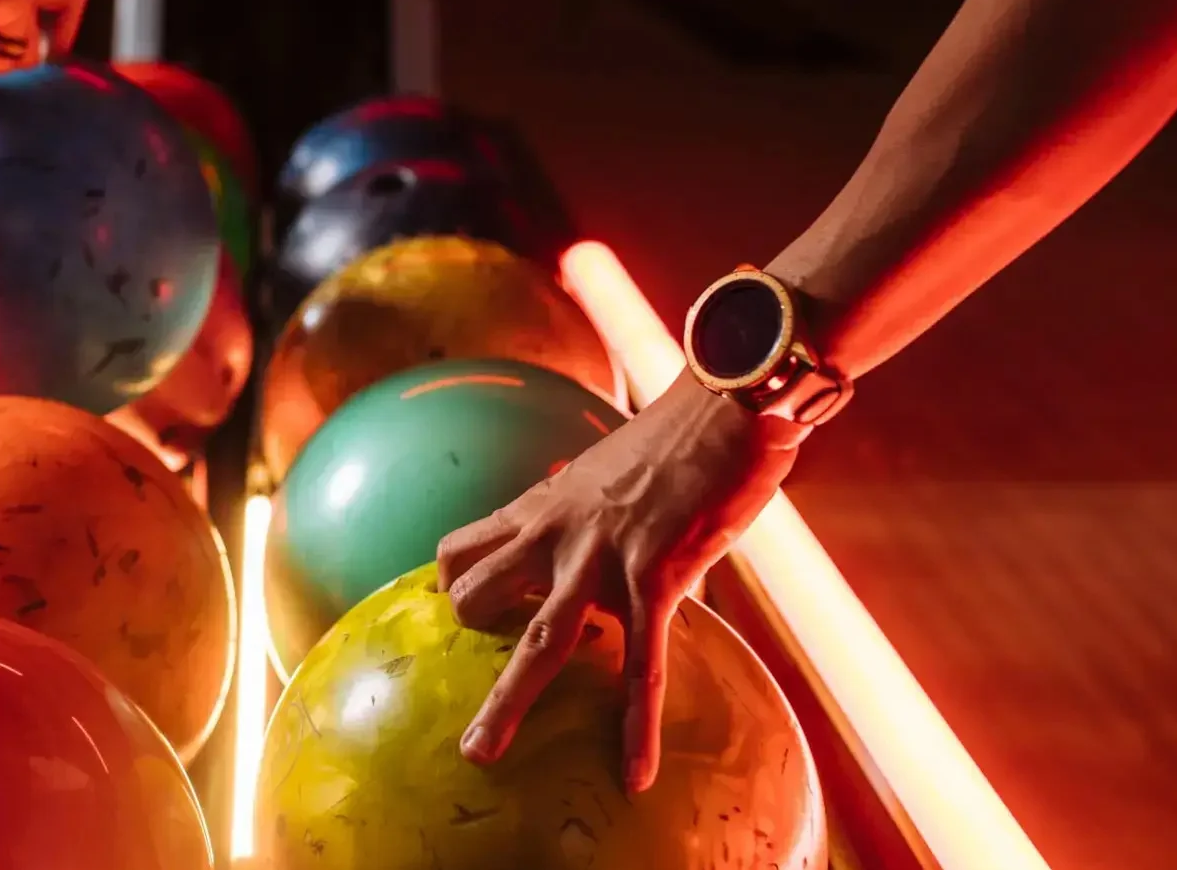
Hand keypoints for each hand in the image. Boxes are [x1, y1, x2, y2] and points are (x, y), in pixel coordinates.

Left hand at [434, 369, 803, 792]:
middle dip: (464, 640)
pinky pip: (644, 664)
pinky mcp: (656, 577)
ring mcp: (600, 557)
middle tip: (464, 674)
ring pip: (538, 641)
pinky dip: (637, 722)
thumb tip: (600, 537)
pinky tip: (635, 770)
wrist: (725, 407)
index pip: (465, 544)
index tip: (452, 609)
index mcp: (543, 506)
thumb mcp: (610, 472)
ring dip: (505, 703)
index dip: (451, 581)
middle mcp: (555, 532)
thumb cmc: (679, 438)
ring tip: (480, 753)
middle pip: (476, 593)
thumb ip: (592, 511)